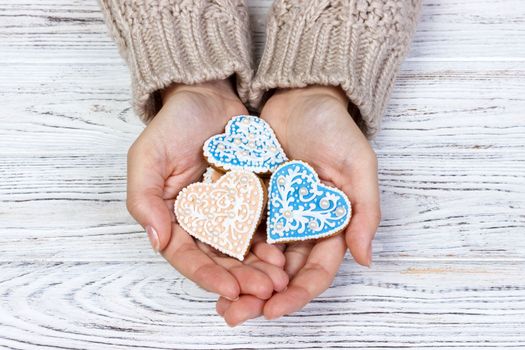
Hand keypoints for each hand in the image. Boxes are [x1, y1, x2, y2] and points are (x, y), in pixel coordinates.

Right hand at [126, 79, 287, 301]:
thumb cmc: (173, 125)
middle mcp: (200, 222)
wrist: (208, 97)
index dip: (206, 276)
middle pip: (219, 260)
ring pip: (244, 250)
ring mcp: (228, 213)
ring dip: (260, 268)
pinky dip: (273, 242)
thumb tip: (156, 241)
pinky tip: (286, 253)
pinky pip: (262, 226)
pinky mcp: (252, 199)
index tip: (229, 290)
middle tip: (264, 291)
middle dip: (241, 279)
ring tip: (280, 280)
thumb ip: (144, 198)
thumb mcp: (147, 158)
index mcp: (172, 218)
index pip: (187, 256)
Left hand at [216, 85, 380, 323]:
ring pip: (259, 258)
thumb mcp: (358, 165)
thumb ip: (365, 211)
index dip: (298, 294)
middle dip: (262, 296)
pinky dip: (229, 249)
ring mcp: (277, 215)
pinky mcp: (254, 200)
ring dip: (241, 280)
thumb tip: (365, 258)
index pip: (317, 270)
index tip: (274, 309)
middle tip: (237, 315)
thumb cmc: (334, 128)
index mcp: (332, 224)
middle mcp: (304, 226)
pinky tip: (211, 265)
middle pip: (284, 273)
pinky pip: (240, 229)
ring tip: (221, 302)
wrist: (300, 97)